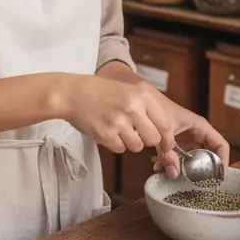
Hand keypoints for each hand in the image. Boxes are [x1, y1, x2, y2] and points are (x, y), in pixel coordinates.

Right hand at [59, 75, 175, 154]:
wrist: (72, 93)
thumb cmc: (101, 91)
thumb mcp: (129, 90)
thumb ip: (148, 108)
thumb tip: (165, 131)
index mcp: (142, 95)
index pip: (165, 124)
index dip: (167, 138)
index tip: (166, 144)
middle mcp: (133, 108)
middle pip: (153, 139)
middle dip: (146, 140)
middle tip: (136, 133)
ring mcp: (118, 122)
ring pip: (137, 147)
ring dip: (129, 142)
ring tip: (118, 128)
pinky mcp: (105, 135)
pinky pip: (120, 149)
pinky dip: (115, 144)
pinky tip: (107, 130)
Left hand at [152, 101, 229, 179]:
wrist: (143, 103)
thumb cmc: (157, 109)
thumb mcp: (164, 132)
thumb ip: (168, 154)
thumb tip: (174, 173)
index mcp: (200, 127)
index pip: (221, 145)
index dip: (223, 161)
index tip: (218, 177)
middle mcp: (196, 133)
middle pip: (207, 155)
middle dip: (200, 169)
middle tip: (193, 181)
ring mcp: (186, 139)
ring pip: (192, 159)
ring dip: (182, 168)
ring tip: (168, 171)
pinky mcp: (176, 143)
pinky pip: (179, 157)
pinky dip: (171, 163)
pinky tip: (158, 166)